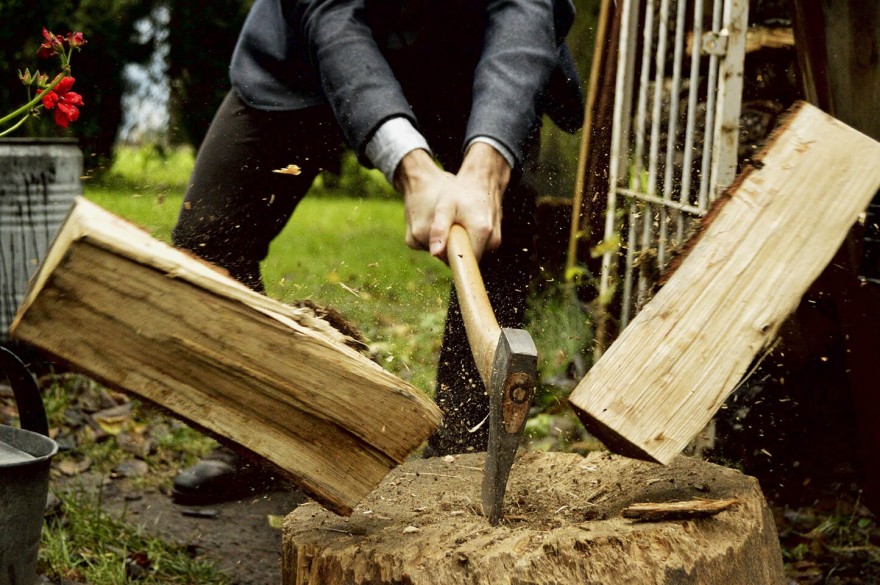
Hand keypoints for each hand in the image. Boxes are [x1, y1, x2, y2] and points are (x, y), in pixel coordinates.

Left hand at [394, 143, 510, 260]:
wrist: (482, 179)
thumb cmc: (461, 191)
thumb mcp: (445, 207)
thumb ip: (439, 230)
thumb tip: (434, 253)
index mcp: (481, 232)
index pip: (464, 262)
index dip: (450, 258)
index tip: (443, 245)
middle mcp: (493, 240)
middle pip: (469, 260)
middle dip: (455, 251)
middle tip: (446, 231)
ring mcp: (496, 239)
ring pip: (473, 254)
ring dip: (462, 247)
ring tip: (456, 227)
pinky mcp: (495, 238)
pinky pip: (478, 248)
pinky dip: (468, 241)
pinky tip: (463, 227)